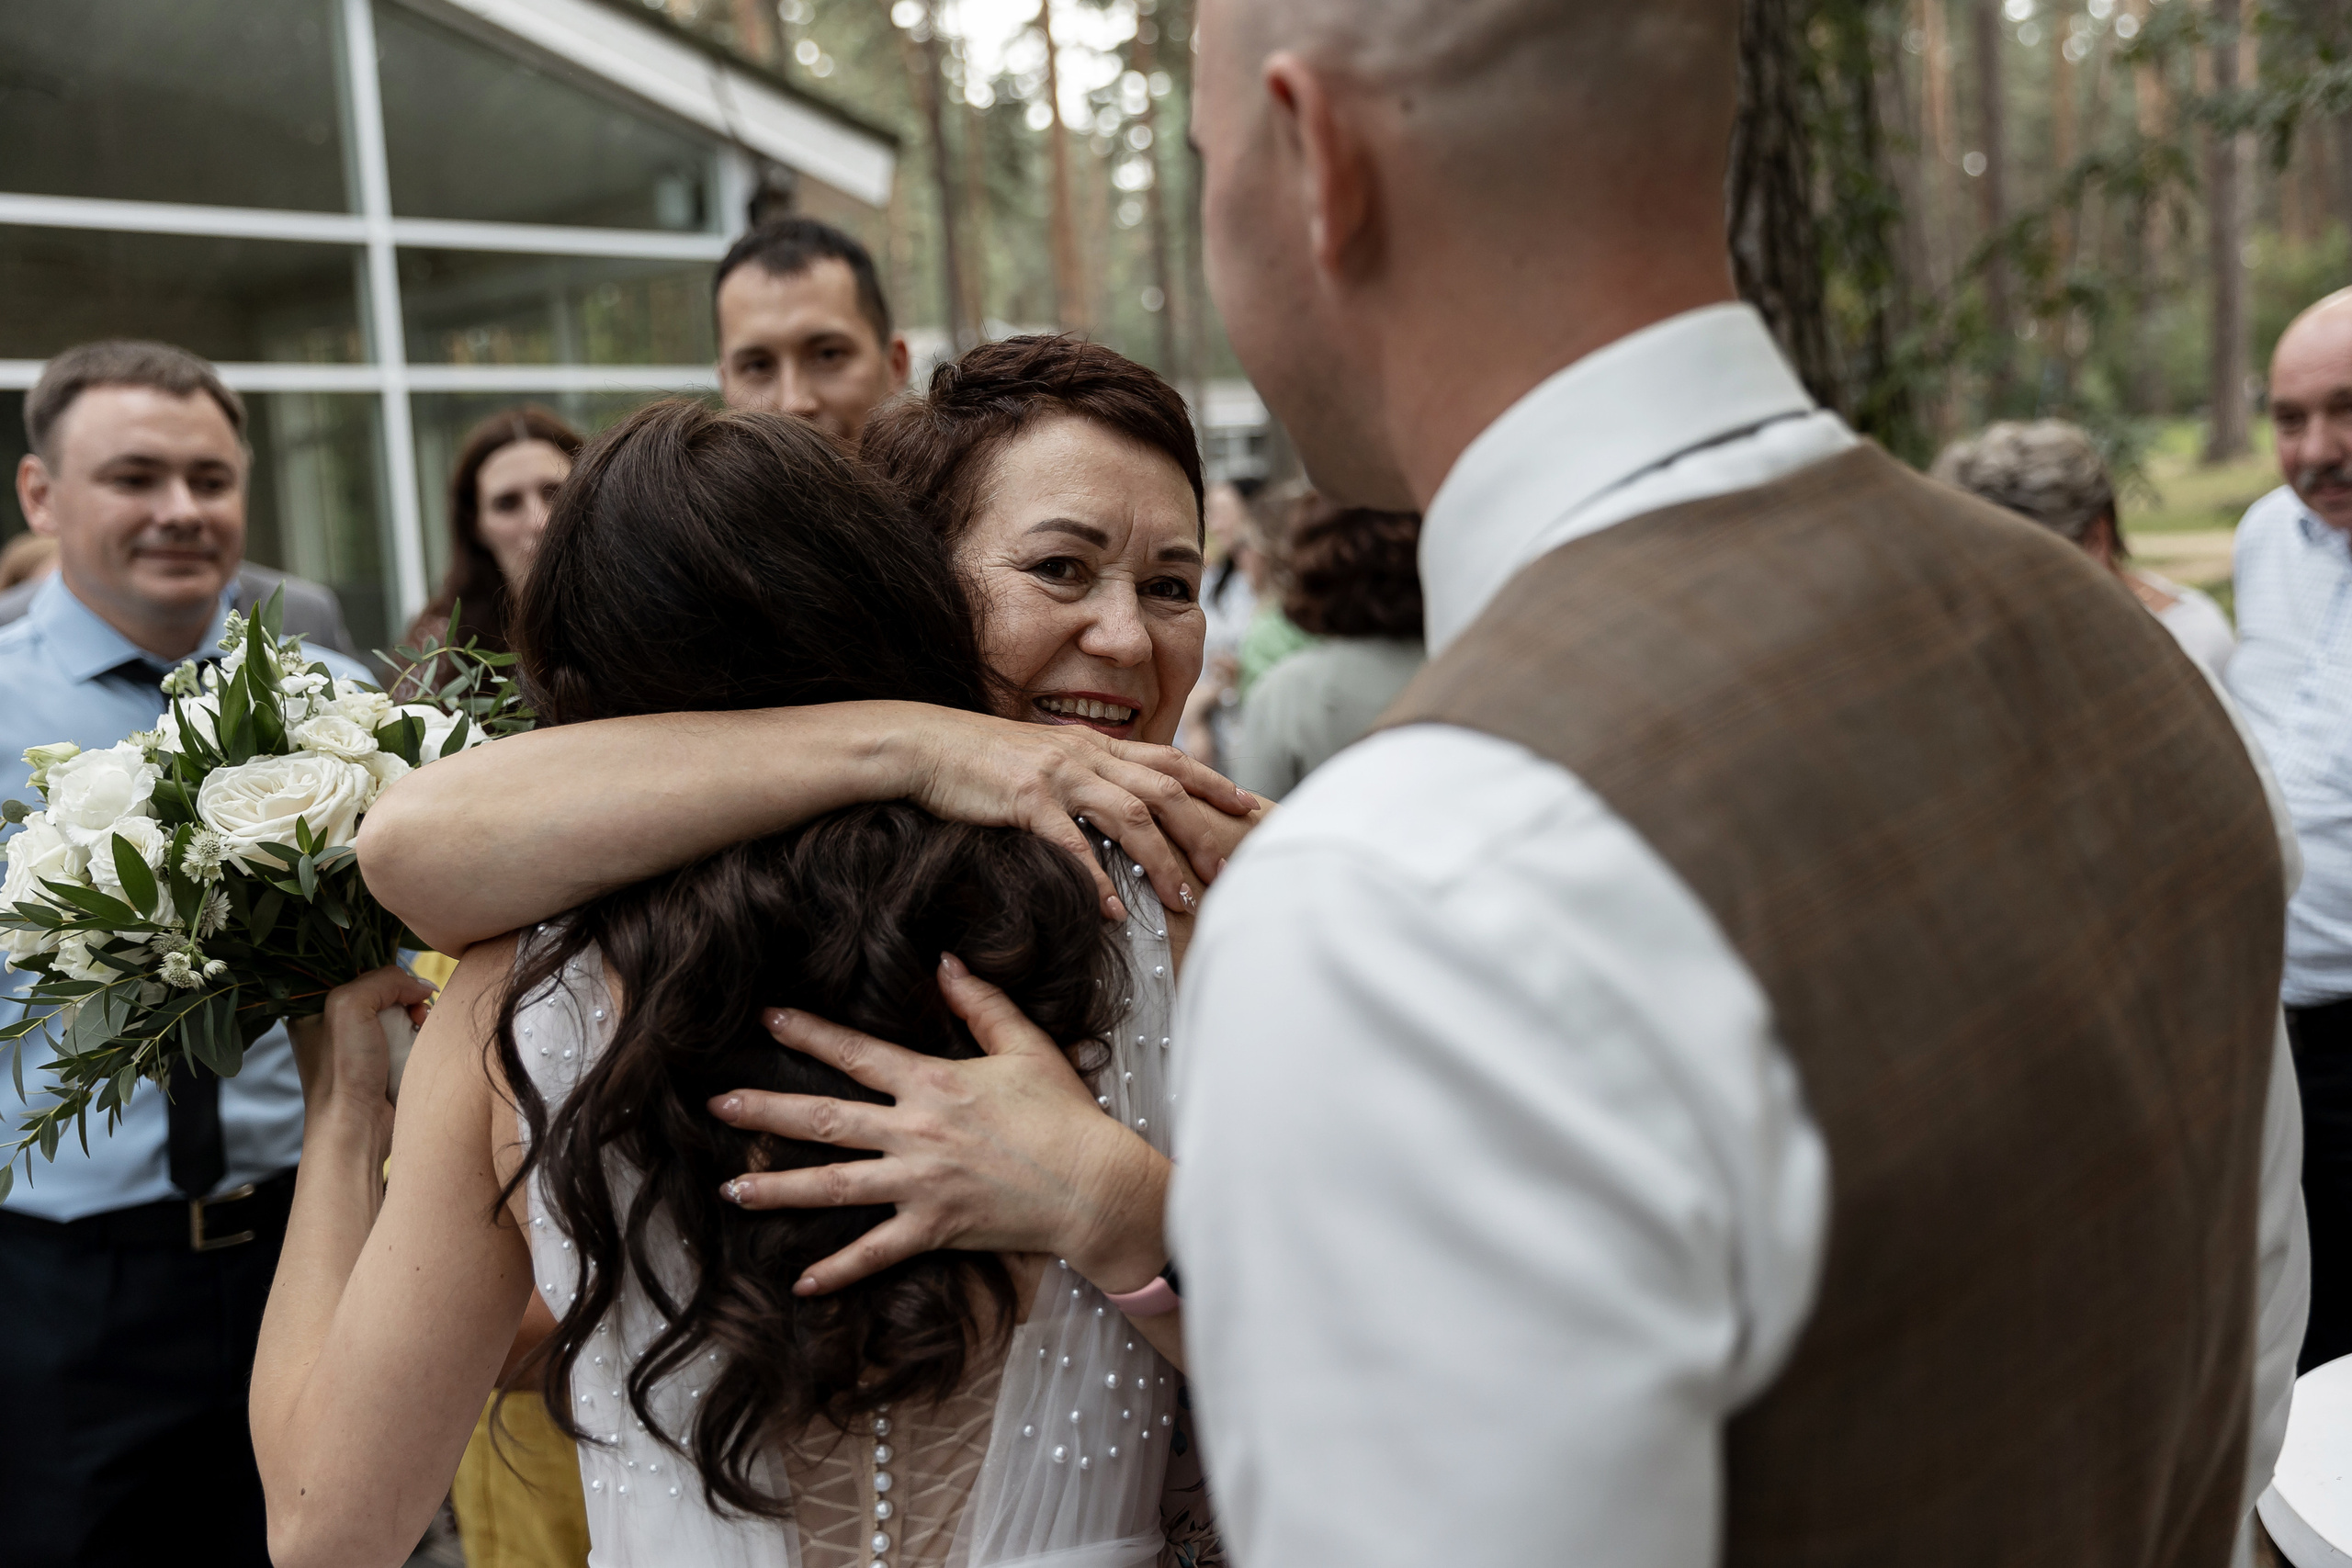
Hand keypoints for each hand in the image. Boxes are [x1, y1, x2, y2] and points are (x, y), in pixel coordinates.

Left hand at [290, 967, 435, 1138]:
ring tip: (422, 1023)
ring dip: (416, 1014)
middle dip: (404, 994)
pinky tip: (423, 1038)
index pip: (353, 971)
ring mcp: (357, 1047)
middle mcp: (331, 1027)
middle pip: (379, 992)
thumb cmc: (344, 1070)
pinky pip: (406, 1035)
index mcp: (310, 1011)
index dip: (381, 973)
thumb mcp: (351, 1006)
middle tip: (416, 1008)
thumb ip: (384, 980)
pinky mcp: (381, 1064)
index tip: (401, 984)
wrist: (359, 1126)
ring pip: (397, 1012)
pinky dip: (419, 1034)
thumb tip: (423, 987)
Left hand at [709, 953, 1170, 1295]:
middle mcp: (916, 1132)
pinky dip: (838, 1270)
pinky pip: (875, 1252)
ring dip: (778, 1188)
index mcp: (934, 1082)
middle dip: (766, 1110)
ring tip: (731, 1190)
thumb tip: (945, 963)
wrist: (1093, 1184)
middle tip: (717, 1104)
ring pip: (833, 1186)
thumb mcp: (1027, 1046)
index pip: (857, 1052)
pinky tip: (800, 1282)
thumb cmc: (1065, 1114)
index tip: (767, 1017)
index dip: (810, 1032)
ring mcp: (920, 1183)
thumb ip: (982, 1003)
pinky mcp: (934, 1228)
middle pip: (825, 1118)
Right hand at [894, 707, 1257, 921]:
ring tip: (1181, 898)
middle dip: (1202, 830)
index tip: (1246, 804)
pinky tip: (1109, 908)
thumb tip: (1111, 810)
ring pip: (1131, 814)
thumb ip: (1081, 779)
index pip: (1168, 759)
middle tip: (1226, 869)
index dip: (1212, 782)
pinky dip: (1096, 878)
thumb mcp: (1043, 760)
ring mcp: (1058, 774)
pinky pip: (1072, 842)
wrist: (922, 745)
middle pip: (1164, 788)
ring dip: (1162, 859)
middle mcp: (1085, 753)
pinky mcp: (1026, 798)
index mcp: (1093, 745)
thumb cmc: (980, 761)